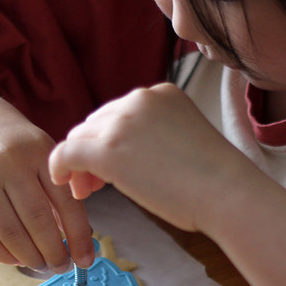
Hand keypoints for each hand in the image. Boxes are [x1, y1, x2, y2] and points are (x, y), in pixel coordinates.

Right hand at [0, 87, 94, 272]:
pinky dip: (2, 254)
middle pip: (39, 223)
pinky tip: (14, 258)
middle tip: (62, 266)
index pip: (66, 203)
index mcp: (36, 151)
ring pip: (11, 235)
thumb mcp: (36, 144)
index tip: (86, 259)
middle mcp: (7, 164)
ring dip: (30, 258)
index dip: (79, 237)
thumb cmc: (4, 135)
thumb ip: (55, 181)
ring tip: (41, 265)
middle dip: (55, 253)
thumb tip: (72, 234)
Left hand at [49, 83, 251, 232]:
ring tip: (86, 191)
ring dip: (78, 164)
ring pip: (79, 138)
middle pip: (95, 123)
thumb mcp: (184, 138)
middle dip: (91, 153)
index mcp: (161, 93)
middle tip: (94, 185)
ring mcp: (121, 122)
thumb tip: (124, 156)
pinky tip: (65, 185)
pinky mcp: (106, 149)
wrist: (226, 192)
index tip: (112, 169)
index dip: (109, 141)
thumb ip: (154, 136)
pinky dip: (59, 169)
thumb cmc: (215, 180)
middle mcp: (138, 99)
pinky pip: (66, 153)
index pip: (118, 113)